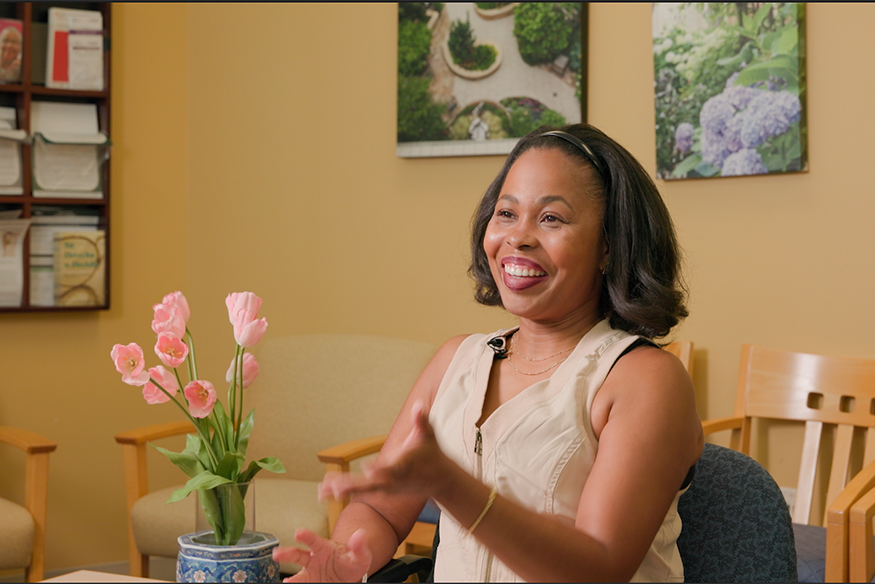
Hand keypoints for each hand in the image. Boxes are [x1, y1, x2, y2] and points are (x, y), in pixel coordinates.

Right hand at [272, 527, 371, 582]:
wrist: (348, 575)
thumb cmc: (351, 562)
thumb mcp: (360, 555)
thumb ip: (359, 546)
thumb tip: (360, 535)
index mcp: (323, 547)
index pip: (313, 540)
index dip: (306, 536)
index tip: (298, 533)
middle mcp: (313, 558)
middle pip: (297, 554)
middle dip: (287, 553)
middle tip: (278, 553)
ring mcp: (310, 572)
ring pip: (297, 574)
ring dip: (290, 578)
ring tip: (286, 582)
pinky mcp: (309, 582)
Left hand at [319, 400, 446, 500]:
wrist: (439, 479)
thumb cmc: (432, 452)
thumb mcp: (428, 434)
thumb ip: (421, 420)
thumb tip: (418, 404)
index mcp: (404, 466)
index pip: (392, 470)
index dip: (380, 470)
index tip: (368, 470)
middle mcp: (394, 481)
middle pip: (373, 484)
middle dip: (355, 486)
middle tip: (337, 489)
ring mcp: (387, 488)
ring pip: (363, 489)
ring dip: (343, 489)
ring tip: (322, 490)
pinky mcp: (381, 490)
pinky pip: (360, 490)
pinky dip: (343, 490)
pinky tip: (324, 491)